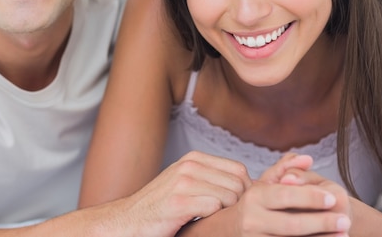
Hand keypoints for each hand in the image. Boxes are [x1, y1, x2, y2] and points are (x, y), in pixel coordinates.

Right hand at [122, 151, 251, 236]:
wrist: (130, 219)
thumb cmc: (162, 205)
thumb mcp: (188, 181)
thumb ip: (213, 177)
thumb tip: (252, 184)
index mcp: (194, 158)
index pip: (239, 169)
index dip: (246, 189)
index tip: (238, 205)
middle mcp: (189, 165)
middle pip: (238, 183)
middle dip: (238, 203)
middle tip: (226, 216)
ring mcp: (183, 182)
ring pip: (229, 196)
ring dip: (226, 213)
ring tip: (212, 219)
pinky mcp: (178, 202)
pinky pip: (213, 208)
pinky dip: (212, 219)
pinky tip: (200, 222)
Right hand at [231, 154, 351, 235]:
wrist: (231, 230)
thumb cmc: (255, 204)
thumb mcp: (266, 183)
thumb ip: (286, 168)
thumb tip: (308, 158)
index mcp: (254, 197)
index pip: (284, 195)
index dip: (309, 197)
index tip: (331, 198)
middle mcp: (252, 220)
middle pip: (291, 224)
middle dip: (321, 223)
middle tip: (345, 220)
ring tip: (343, 234)